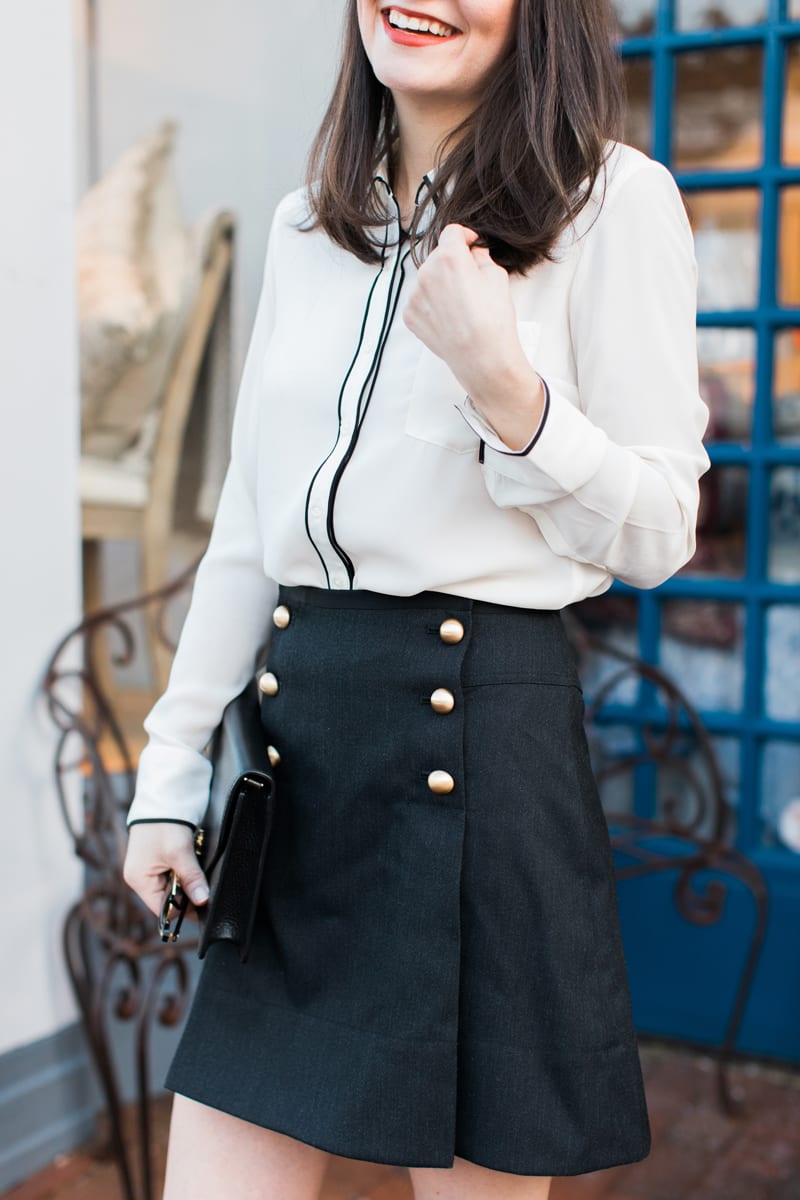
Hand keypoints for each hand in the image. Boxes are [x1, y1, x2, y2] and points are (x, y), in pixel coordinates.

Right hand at [123, 823, 208, 918]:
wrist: (163, 797)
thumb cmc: (165, 824)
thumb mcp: (179, 852)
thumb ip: (191, 878)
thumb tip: (203, 900)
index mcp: (139, 880)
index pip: (162, 909)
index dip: (183, 909)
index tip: (203, 901)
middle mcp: (140, 878)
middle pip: (167, 900)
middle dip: (186, 894)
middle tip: (202, 884)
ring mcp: (147, 869)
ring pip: (172, 887)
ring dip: (186, 882)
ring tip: (195, 870)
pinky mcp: (156, 860)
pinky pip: (173, 875)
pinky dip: (184, 872)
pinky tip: (191, 864)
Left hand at [402, 223, 544, 449]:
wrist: (482, 358)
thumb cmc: (494, 319)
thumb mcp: (497, 277)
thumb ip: (481, 257)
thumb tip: (473, 253)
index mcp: (449, 258)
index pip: (452, 233)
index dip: (465, 236)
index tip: (471, 244)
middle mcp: (426, 273)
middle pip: (438, 256)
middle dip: (453, 262)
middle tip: (469, 279)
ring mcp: (414, 296)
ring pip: (427, 279)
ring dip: (440, 283)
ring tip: (459, 303)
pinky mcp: (409, 315)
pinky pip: (420, 300)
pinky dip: (431, 303)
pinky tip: (448, 316)